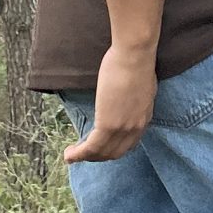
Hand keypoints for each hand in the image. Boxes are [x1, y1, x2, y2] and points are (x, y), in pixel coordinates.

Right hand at [67, 47, 156, 162]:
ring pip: (101, 153)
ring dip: (85, 157)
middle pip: (115, 152)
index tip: (99, 148)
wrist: (134, 55)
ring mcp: (122, 128)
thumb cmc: (136, 61)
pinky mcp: (108, 125)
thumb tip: (124, 100)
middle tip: (82, 154)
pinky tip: (69, 154)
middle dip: (97, 156)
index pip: (128, 144)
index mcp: (143, 118)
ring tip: (71, 155)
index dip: (112, 149)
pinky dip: (79, 154)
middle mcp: (135, 128)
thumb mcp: (139, 86)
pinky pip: (91, 147)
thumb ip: (133, 99)